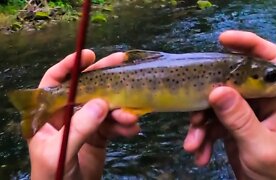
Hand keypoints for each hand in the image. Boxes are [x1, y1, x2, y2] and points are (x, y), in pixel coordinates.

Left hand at [29, 50, 139, 179]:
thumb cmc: (52, 176)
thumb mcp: (59, 152)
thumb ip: (78, 128)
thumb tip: (101, 103)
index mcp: (47, 114)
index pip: (54, 82)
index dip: (69, 65)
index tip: (88, 55)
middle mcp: (67, 114)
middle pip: (85, 88)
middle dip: (104, 77)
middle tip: (122, 61)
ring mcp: (85, 123)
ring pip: (105, 106)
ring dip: (120, 109)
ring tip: (131, 117)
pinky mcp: (100, 134)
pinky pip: (114, 123)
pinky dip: (124, 125)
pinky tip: (132, 129)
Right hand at [183, 31, 275, 179]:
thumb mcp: (260, 146)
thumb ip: (240, 119)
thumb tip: (217, 90)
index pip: (271, 59)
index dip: (250, 44)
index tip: (222, 40)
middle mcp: (261, 100)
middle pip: (233, 82)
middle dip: (210, 95)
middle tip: (193, 102)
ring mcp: (244, 113)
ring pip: (216, 105)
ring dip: (200, 124)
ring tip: (192, 144)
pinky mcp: (231, 126)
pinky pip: (212, 123)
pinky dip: (202, 137)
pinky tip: (198, 153)